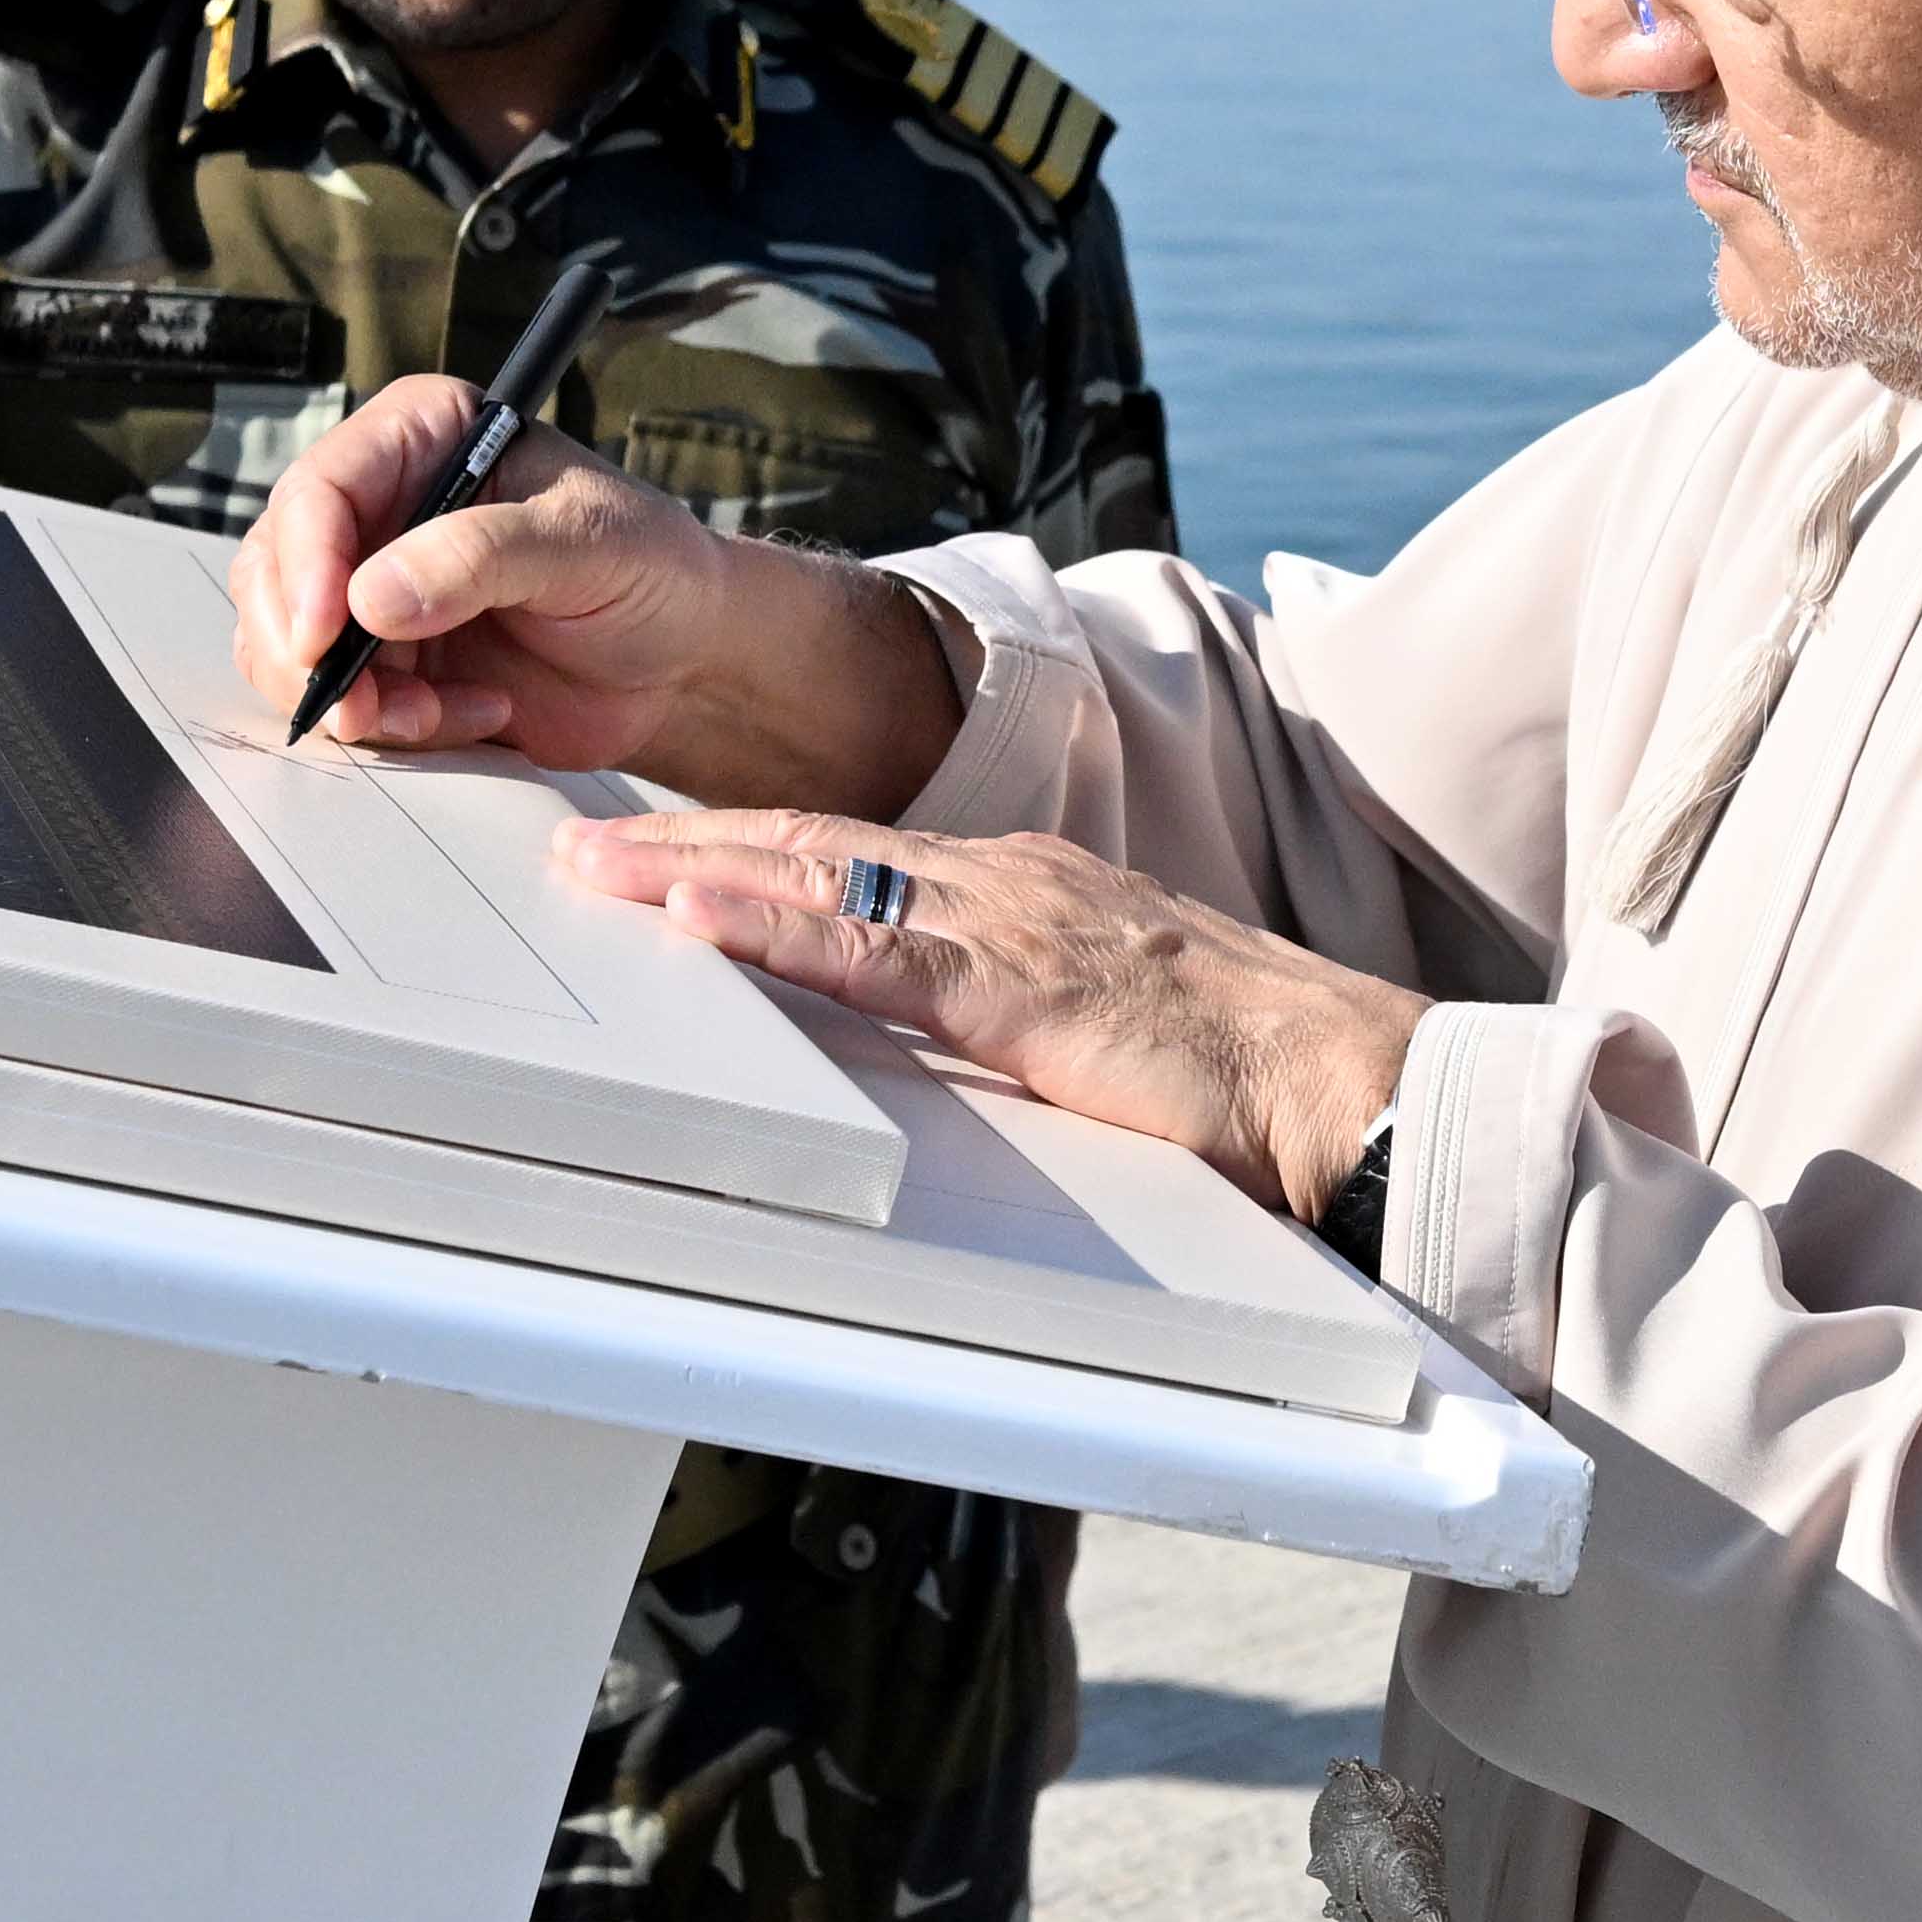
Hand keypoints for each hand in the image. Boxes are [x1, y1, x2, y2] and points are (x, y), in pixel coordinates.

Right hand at [227, 380, 961, 813]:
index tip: (324, 635)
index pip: (321, 488)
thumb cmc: (652, 570)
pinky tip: (473, 719)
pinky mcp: (388, 661)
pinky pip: (339, 701)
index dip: (304, 565)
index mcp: (423, 436)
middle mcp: (382, 506)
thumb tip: (368, 598)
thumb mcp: (586, 545)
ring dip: (347, 698)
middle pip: (275, 569)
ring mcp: (374, 587)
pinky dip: (388, 728)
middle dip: (305, 648)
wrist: (686, 659)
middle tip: (362, 708)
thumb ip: (481, 557)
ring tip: (435, 718)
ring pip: (287, 643)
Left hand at [557, 809, 1419, 1219]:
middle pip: (810, 841)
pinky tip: (699, 916)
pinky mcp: (1023, 991)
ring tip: (594, 869)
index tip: (654, 851)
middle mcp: (1005, 879)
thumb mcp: (1103, 1016)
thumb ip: (1012, 1009)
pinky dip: (778, 927)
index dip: (744, 844)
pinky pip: (876, 952)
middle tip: (574, 844)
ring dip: (695, 868)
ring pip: (822, 874)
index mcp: (1024, 884)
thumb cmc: (1246, 1064)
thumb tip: (935, 1036)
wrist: (1347, 1081)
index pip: (854, 848)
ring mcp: (1011, 924)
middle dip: (684, 840)